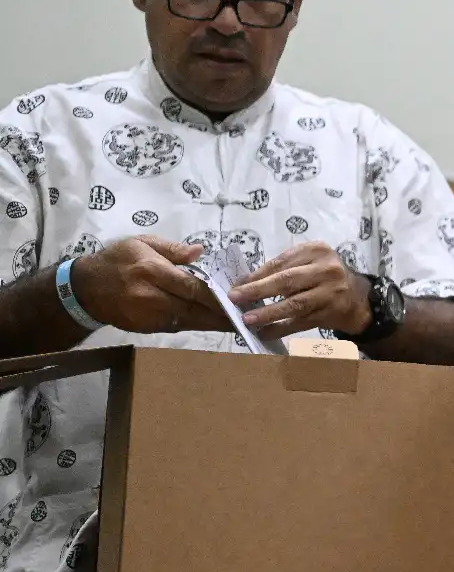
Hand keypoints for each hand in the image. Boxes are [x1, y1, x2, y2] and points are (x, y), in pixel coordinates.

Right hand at [69, 236, 226, 334]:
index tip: (239, 298)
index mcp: (152, 271)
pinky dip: (198, 325)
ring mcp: (149, 316)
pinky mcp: (148, 328)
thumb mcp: (141, 243)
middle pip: (194, 308)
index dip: (217, 295)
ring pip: (190, 321)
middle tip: (249, 315)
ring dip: (215, 323)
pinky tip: (216, 324)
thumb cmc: (117, 260)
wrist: (85, 289)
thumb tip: (201, 251)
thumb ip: (172, 249)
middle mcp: (151, 296)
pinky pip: (179, 326)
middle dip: (223, 313)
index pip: (192, 286)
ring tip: (241, 322)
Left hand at [229, 242, 370, 338]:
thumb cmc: (325, 278)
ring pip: (294, 304)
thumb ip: (285, 268)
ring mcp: (331, 292)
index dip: (257, 275)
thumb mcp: (310, 263)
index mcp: (317, 250)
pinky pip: (301, 322)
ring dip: (268, 313)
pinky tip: (265, 333)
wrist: (359, 299)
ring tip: (248, 320)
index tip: (236, 285)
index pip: (281, 262)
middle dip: (258, 291)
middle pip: (287, 281)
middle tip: (235, 298)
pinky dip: (281, 329)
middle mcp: (328, 269)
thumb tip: (246, 282)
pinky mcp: (332, 313)